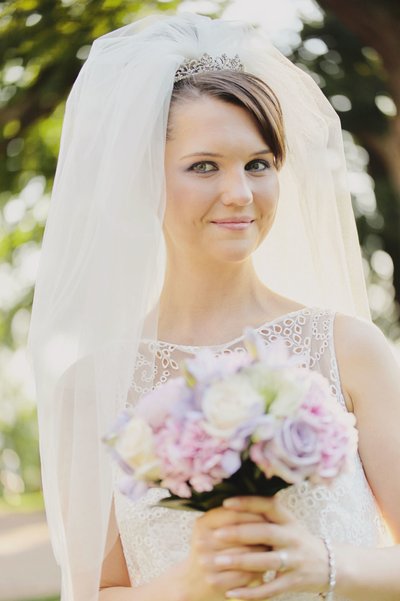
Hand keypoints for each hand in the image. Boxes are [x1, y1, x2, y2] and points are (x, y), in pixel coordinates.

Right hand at [180, 505, 266, 600]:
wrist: (193, 583)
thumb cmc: (211, 548)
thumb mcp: (213, 528)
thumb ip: (231, 515)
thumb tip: (262, 501)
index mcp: (202, 523)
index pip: (234, 513)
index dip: (254, 513)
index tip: (269, 514)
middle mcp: (202, 542)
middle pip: (241, 534)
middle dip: (261, 533)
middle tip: (276, 531)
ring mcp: (207, 563)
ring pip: (246, 554)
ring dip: (263, 551)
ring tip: (273, 546)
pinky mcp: (215, 582)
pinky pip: (245, 574)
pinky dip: (258, 570)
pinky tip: (265, 565)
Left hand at [201, 495, 329, 599]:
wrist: (330, 564)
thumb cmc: (297, 539)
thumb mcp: (286, 522)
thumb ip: (264, 513)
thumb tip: (229, 503)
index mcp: (288, 519)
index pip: (268, 505)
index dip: (248, 503)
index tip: (226, 503)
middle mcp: (292, 537)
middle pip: (266, 533)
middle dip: (240, 533)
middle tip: (216, 534)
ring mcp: (295, 560)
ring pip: (266, 561)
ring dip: (241, 562)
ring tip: (217, 562)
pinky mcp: (294, 582)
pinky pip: (270, 589)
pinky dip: (251, 593)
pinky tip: (231, 593)